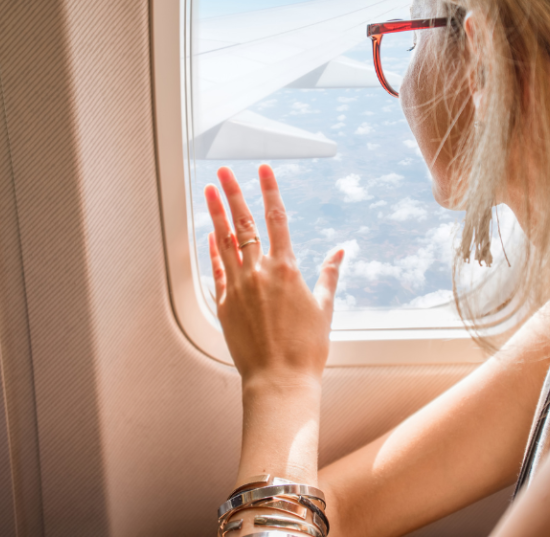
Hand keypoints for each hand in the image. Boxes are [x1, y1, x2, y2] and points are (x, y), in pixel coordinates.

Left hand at [204, 164, 343, 386]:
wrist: (280, 380)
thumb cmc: (306, 348)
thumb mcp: (324, 307)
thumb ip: (329, 274)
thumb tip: (341, 252)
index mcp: (286, 269)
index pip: (276, 219)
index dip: (270, 190)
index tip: (264, 170)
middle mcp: (259, 273)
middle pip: (243, 224)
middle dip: (234, 193)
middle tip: (224, 172)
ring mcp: (238, 287)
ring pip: (224, 242)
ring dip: (216, 214)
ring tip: (208, 191)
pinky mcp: (225, 304)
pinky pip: (217, 270)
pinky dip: (213, 250)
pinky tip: (210, 235)